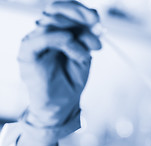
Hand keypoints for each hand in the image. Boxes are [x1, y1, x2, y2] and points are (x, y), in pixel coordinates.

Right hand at [18, 0, 100, 130]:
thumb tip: (96, 22)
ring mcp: (35, 41)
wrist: (61, 104)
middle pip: (55, 10)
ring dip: (75, 34)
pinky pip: (41, 39)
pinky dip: (59, 38)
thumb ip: (87, 39)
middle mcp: (44, 33)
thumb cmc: (71, 81)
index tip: (97, 19)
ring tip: (86, 54)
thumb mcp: (85, 56)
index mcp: (57, 31)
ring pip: (51, 22)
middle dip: (78, 14)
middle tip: (95, 24)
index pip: (64, 10)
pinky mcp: (28, 53)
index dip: (80, 10)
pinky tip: (73, 45)